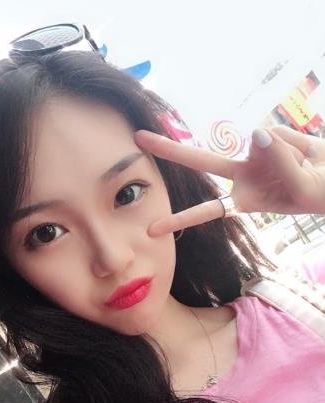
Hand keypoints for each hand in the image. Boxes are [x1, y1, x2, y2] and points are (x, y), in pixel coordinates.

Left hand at [134, 125, 324, 237]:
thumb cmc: (319, 193)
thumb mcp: (302, 188)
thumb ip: (279, 162)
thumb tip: (255, 131)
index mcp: (245, 199)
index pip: (207, 210)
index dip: (181, 220)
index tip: (151, 229)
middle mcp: (242, 175)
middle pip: (201, 161)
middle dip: (170, 149)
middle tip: (137, 138)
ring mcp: (253, 154)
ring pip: (261, 142)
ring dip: (289, 153)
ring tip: (306, 165)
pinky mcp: (268, 136)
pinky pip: (279, 132)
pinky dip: (298, 142)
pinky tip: (306, 151)